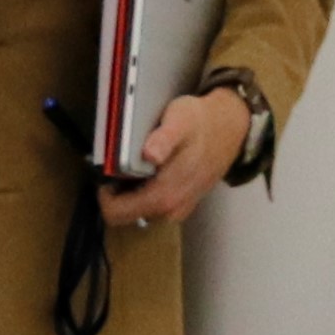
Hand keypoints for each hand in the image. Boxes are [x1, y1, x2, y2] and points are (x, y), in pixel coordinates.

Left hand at [101, 82, 252, 227]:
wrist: (231, 128)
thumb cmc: (200, 122)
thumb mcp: (179, 120)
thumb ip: (164, 139)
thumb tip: (150, 154)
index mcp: (164, 196)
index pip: (116, 213)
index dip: (104, 192)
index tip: (106, 168)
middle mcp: (170, 210)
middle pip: (125, 213)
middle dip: (117, 191)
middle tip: (120, 162)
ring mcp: (177, 210)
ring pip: (138, 209)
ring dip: (130, 190)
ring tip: (135, 161)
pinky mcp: (182, 205)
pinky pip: (152, 205)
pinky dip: (144, 189)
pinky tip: (151, 168)